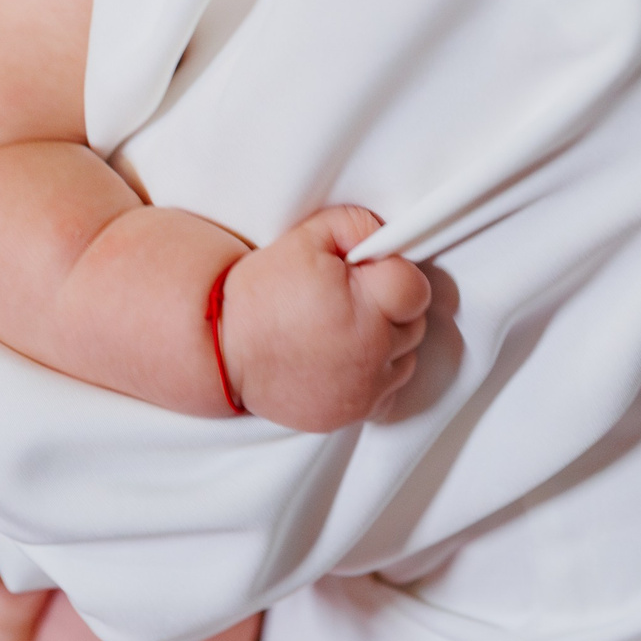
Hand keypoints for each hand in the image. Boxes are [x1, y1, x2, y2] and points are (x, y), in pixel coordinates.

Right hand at [220, 205, 429, 432]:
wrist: (224, 350)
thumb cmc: (262, 293)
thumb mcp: (306, 238)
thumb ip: (355, 226)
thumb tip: (387, 238)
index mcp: (365, 307)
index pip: (416, 288)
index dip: (394, 275)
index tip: (369, 275)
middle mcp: (371, 352)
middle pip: (414, 325)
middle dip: (391, 309)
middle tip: (351, 302)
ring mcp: (364, 388)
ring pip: (405, 359)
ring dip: (386, 344)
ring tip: (344, 331)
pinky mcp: (352, 413)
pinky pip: (387, 393)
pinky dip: (374, 377)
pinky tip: (345, 361)